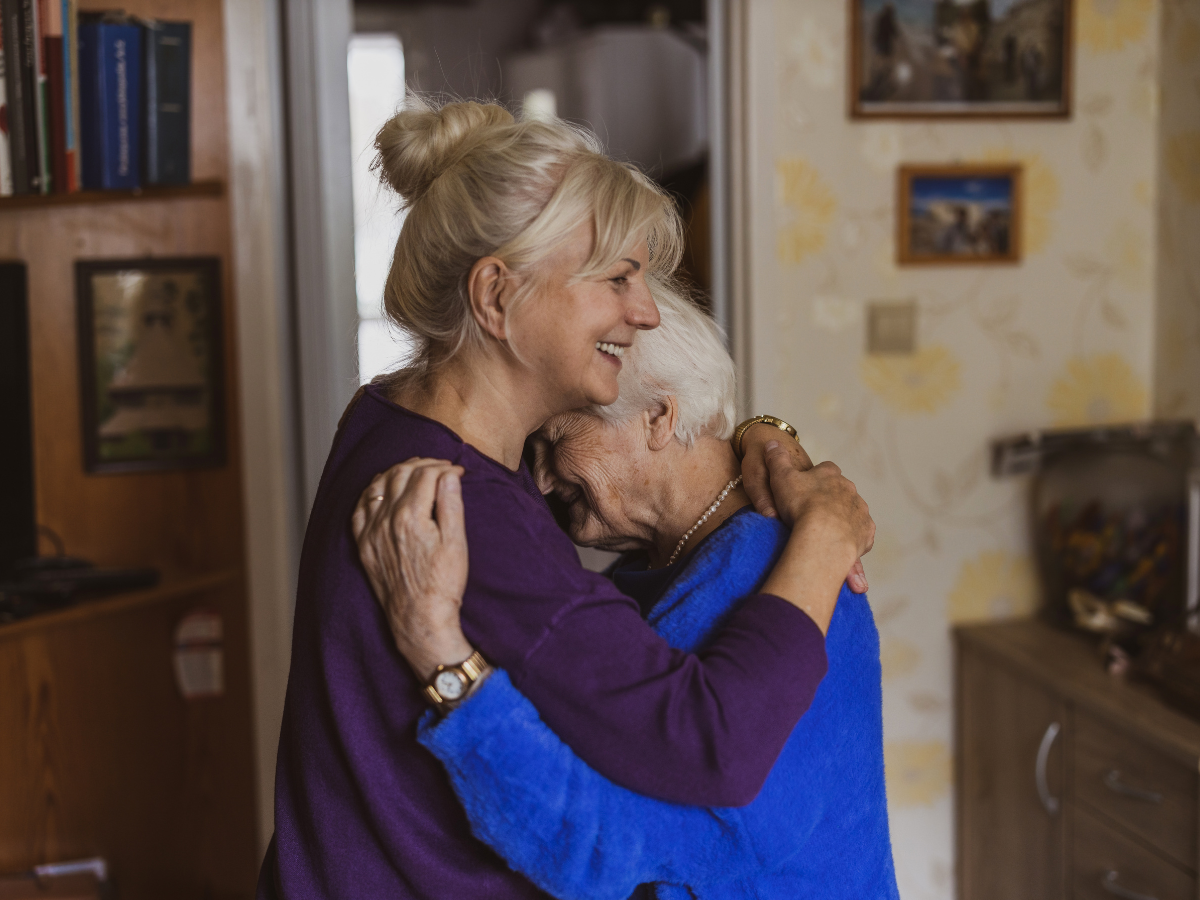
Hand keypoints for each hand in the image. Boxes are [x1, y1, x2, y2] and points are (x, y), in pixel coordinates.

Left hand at [351, 458, 474, 680]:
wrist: (419, 619)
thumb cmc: (442, 584)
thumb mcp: (456, 542)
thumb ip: (451, 504)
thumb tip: (449, 475)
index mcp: (410, 516)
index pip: (425, 475)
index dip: (444, 467)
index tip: (457, 471)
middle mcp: (385, 520)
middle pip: (400, 474)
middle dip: (422, 464)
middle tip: (439, 467)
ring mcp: (371, 532)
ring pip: (377, 486)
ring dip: (396, 472)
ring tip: (414, 472)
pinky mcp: (364, 545)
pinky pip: (360, 508)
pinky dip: (372, 492)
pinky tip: (383, 490)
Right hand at [740, 425, 869, 592]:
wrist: (824, 536)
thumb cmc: (801, 505)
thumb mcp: (781, 478)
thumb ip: (776, 459)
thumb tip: (771, 442)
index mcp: (831, 475)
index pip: (826, 468)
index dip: (816, 476)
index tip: (805, 487)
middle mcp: (850, 490)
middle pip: (841, 491)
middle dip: (830, 498)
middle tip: (812, 512)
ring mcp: (860, 512)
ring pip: (851, 512)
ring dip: (841, 518)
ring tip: (824, 531)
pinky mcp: (866, 533)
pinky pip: (860, 534)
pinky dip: (851, 537)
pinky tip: (837, 544)